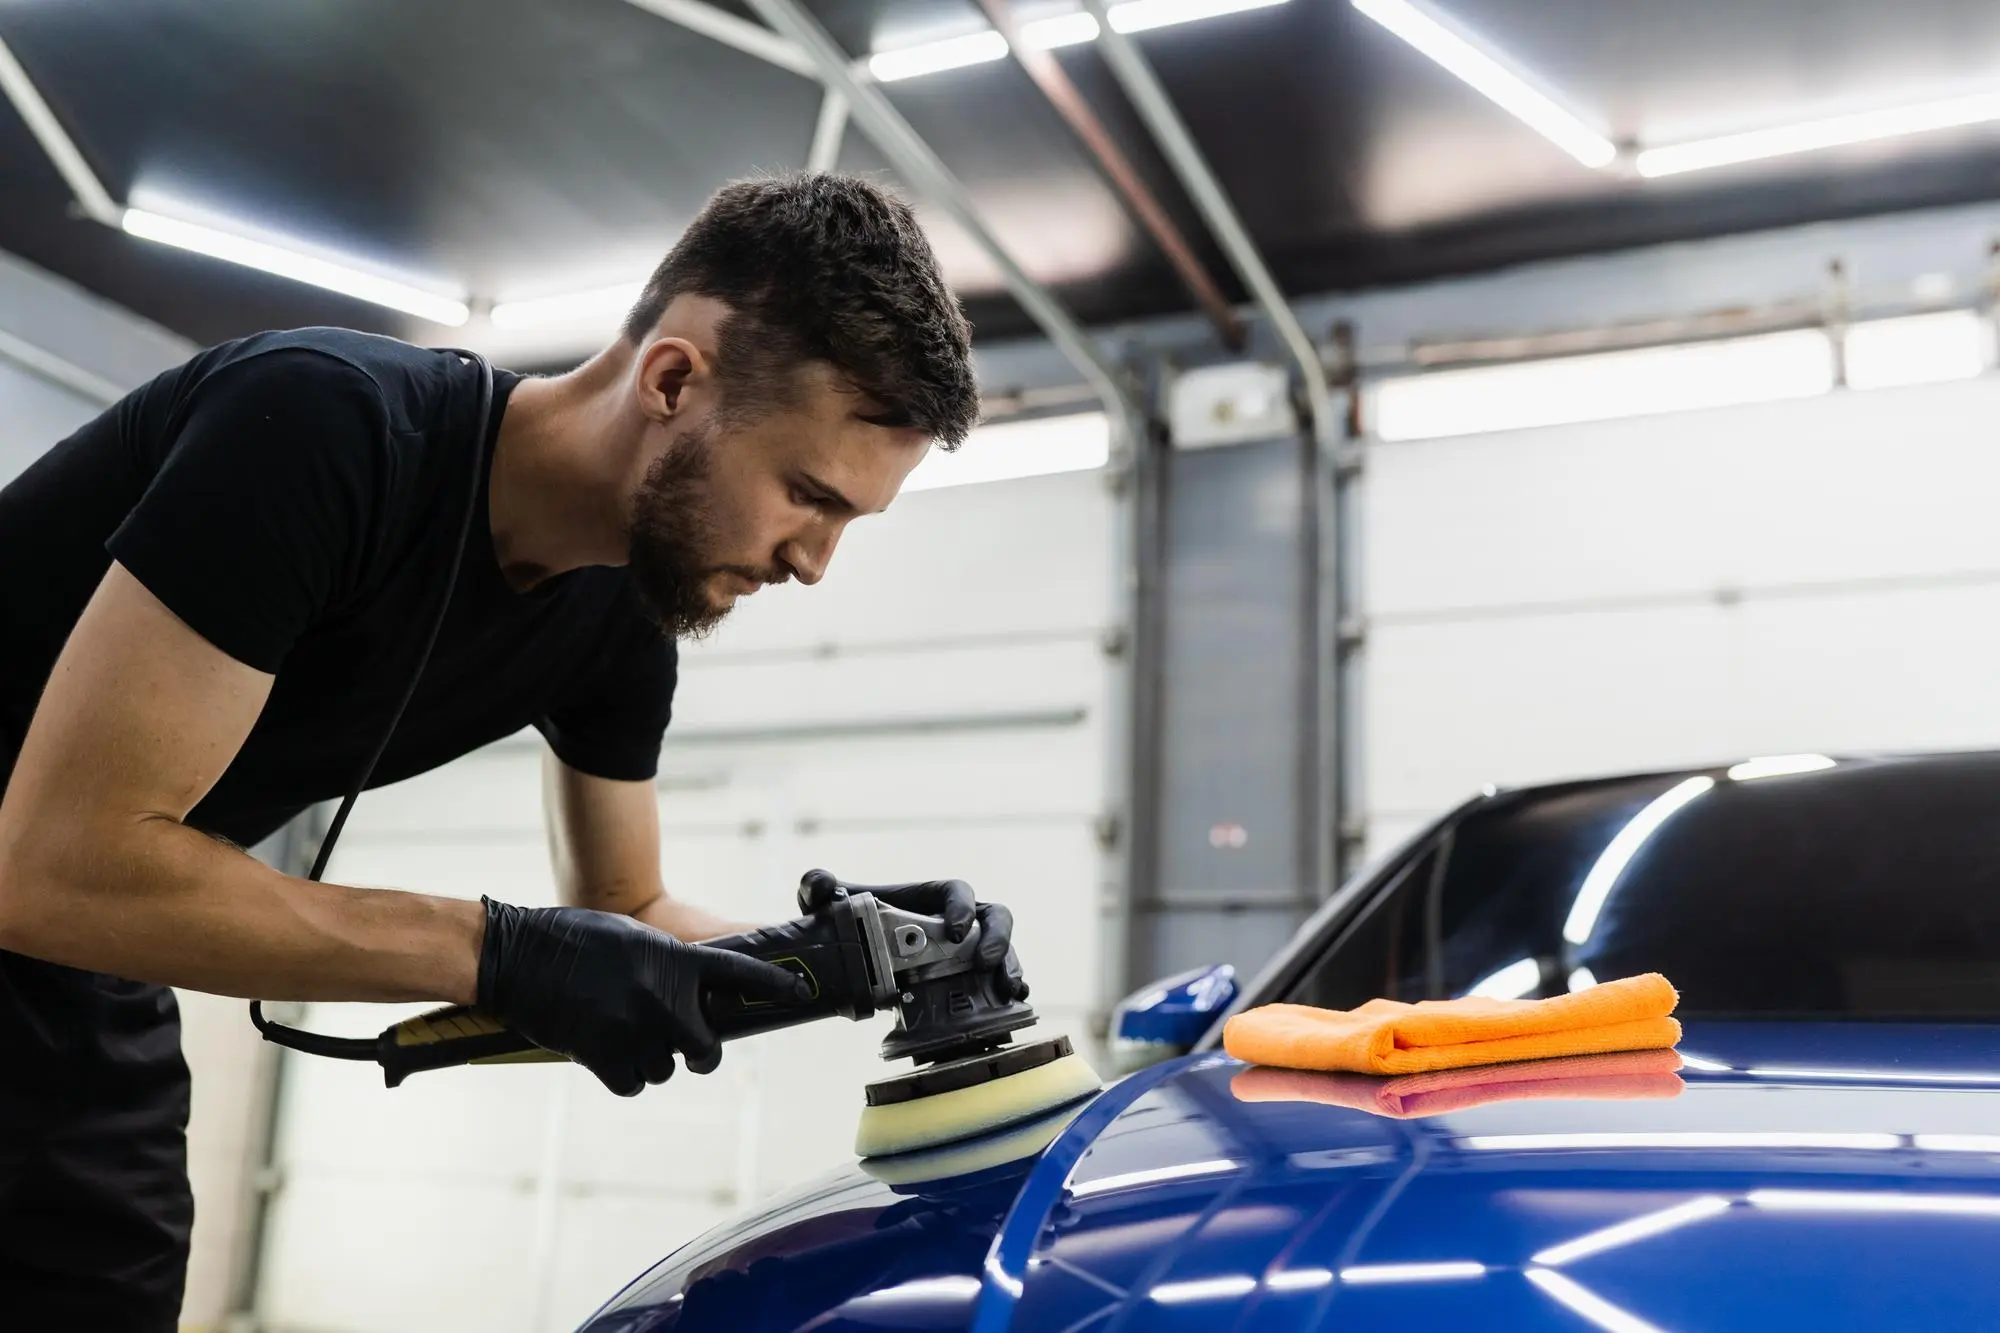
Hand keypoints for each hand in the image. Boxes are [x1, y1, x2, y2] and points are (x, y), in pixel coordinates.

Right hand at [477, 898, 808, 1095]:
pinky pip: (632, 1085)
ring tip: (621, 1036)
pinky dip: (622, 1078)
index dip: (773, 985)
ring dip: (650, 1062)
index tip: (798, 993)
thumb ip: (665, 965)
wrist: (518, 955)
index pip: (738, 973)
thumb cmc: (572, 938)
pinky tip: (604, 1055)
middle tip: (690, 1052)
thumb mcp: (631, 938)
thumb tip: (685, 993)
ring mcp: (636, 1029)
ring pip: (664, 1069)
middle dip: (701, 1056)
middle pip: (706, 1049)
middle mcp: (663, 997)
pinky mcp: (604, 1056)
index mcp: (674, 960)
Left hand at [798, 869, 1027, 1002]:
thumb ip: (819, 887)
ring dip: (1010, 969)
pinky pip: (998, 982)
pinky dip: (1008, 992)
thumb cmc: (853, 919)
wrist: (857, 957)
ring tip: (1008, 991)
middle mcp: (958, 921)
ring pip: (1005, 952)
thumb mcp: (832, 904)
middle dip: (998, 938)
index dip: (962, 907)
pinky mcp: (968, 980)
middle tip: (985, 963)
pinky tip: (1010, 1005)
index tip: (955, 931)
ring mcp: (968, 951)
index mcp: (932, 897)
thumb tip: (818, 883)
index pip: (958, 891)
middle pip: (995, 918)